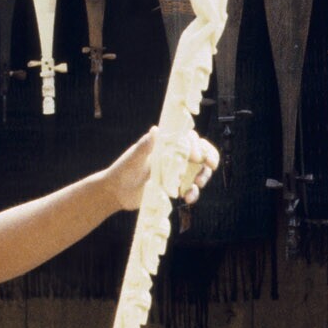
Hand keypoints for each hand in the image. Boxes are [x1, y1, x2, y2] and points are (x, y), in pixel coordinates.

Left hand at [103, 128, 220, 209]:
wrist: (117, 193)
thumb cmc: (123, 170)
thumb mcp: (134, 158)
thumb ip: (145, 145)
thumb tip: (155, 130)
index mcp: (166, 145)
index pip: (189, 139)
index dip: (197, 146)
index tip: (196, 157)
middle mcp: (175, 156)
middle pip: (200, 153)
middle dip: (209, 158)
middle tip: (210, 166)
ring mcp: (177, 172)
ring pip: (200, 170)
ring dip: (203, 176)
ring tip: (197, 185)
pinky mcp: (176, 187)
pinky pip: (192, 189)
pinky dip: (194, 193)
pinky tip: (187, 198)